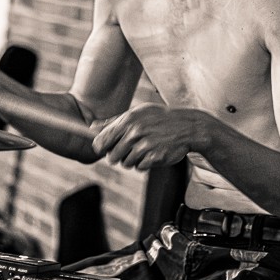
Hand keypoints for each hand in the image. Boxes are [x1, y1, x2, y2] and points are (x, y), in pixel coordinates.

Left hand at [91, 103, 206, 169]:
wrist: (187, 126)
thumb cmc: (160, 118)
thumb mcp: (137, 113)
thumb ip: (113, 121)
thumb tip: (92, 127)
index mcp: (127, 120)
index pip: (101, 141)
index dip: (101, 148)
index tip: (105, 149)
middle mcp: (134, 133)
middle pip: (112, 156)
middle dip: (118, 156)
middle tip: (128, 149)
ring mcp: (145, 146)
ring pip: (126, 163)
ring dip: (132, 160)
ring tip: (143, 149)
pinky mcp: (155, 157)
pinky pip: (140, 167)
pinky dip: (144, 164)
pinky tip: (152, 153)